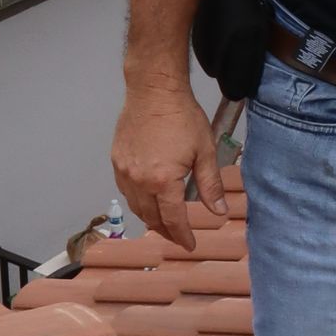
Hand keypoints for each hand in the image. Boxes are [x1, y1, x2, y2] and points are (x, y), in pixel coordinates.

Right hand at [112, 79, 227, 252]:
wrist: (154, 90)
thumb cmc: (182, 117)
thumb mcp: (204, 152)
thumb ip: (210, 185)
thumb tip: (218, 212)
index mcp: (162, 181)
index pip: (172, 219)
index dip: (182, 236)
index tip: (189, 245)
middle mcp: (139, 181)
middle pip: (151, 217)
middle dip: (166, 231)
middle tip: (178, 237)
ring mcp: (124, 171)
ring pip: (135, 207)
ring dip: (150, 219)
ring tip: (163, 224)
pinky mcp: (116, 160)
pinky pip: (125, 191)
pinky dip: (137, 202)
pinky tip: (147, 201)